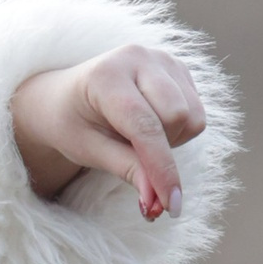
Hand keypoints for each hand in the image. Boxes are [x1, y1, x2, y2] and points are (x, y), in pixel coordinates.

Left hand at [11, 45, 208, 221]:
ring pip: (193, 116)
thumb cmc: (72, 123)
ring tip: (139, 137)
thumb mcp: (89, 150)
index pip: (145, 127)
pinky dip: (179, 129)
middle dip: (164, 150)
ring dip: (172, 140)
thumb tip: (158, 202)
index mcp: (106, 76)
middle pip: (178, 117)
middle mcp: (137, 58)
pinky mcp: (177, 67)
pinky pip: (197, 111)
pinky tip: (153, 124)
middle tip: (132, 155)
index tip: (171, 206)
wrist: (65, 96)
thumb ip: (127, 170)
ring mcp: (161, 58)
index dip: (162, 170)